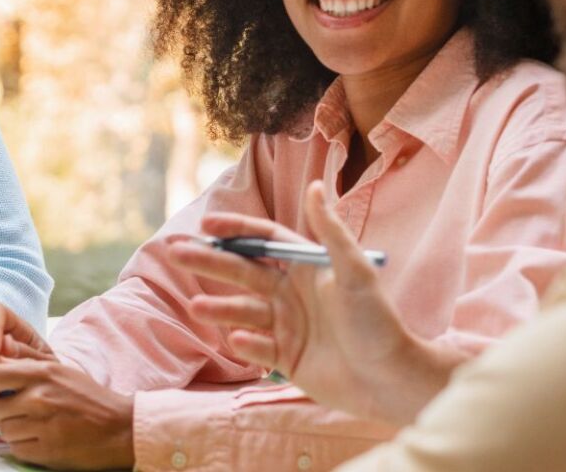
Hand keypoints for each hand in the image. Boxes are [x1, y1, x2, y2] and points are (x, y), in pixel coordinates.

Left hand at [0, 359, 134, 469]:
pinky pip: (16, 449)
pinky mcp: (47, 450)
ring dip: (11, 431)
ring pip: (3, 430)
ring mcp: (43, 426)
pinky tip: (38, 440)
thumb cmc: (88, 398)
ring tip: (30, 427)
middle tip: (12, 414)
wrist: (122, 428)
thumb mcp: (60, 371)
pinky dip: (23, 446)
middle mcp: (40, 398)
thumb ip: (26, 363)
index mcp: (43, 374)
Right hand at [166, 181, 458, 424]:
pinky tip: (240, 340)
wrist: (389, 379)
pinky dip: (245, 344)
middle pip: (242, 271)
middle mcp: (292, 293)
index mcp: (307, 268)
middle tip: (176, 253)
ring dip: (219, 307)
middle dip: (209, 262)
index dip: (236, 231)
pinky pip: (256, 347)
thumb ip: (330, 232)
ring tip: (198, 307)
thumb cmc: (377, 322)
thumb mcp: (355, 272)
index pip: (264, 241)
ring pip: (242, 310)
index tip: (206, 225)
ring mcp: (286, 326)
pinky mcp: (285, 358)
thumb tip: (315, 185)